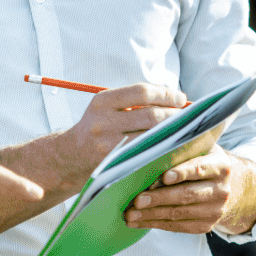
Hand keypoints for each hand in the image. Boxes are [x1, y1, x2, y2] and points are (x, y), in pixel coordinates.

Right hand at [69, 83, 188, 171]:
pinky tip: (171, 146)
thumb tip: (174, 96)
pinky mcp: (114, 164)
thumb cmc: (97, 128)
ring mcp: (108, 145)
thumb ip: (133, 100)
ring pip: (152, 137)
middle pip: (151, 115)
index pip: (142, 92)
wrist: (70, 156)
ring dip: (173, 133)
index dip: (166, 93)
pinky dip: (163, 149)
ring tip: (182, 130)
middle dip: (174, 115)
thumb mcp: (106, 107)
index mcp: (102, 101)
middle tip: (185, 116)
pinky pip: (146, 154)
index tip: (180, 98)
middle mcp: (102, 122)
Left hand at [124, 146, 255, 233]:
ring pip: (179, 213)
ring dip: (151, 215)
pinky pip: (178, 227)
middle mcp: (222, 189)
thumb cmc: (200, 163)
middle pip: (187, 194)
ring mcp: (215, 210)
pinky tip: (138, 222)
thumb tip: (147, 149)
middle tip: (137, 200)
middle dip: (159, 198)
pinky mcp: (206, 226)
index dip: (183, 172)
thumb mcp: (198, 150)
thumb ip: (178, 148)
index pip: (200, 168)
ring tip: (130, 214)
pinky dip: (155, 224)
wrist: (225, 187)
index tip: (165, 177)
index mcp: (220, 165)